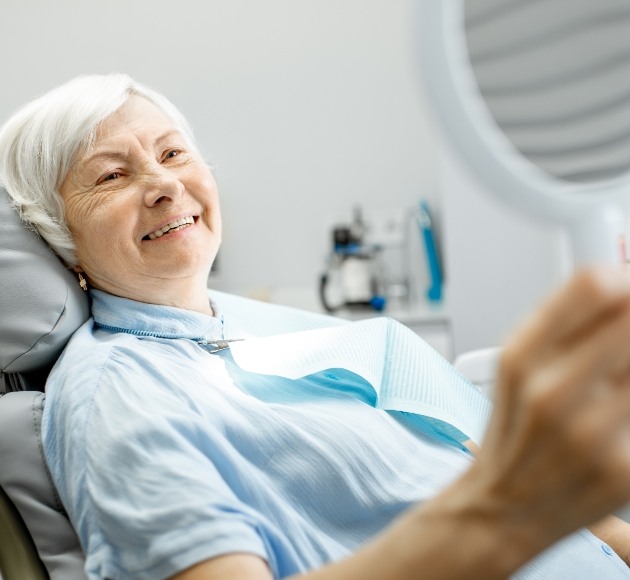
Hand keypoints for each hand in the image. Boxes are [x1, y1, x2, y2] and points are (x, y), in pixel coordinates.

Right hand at [468, 266, 629, 556]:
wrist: (507, 506)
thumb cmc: (514, 430)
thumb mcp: (517, 362)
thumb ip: (564, 316)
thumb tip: (619, 277)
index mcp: (522, 357)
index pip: (595, 285)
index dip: (623, 277)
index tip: (625, 286)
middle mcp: (554, 393)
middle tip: (621, 340)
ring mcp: (594, 433)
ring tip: (618, 375)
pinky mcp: (627, 470)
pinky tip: (619, 404)